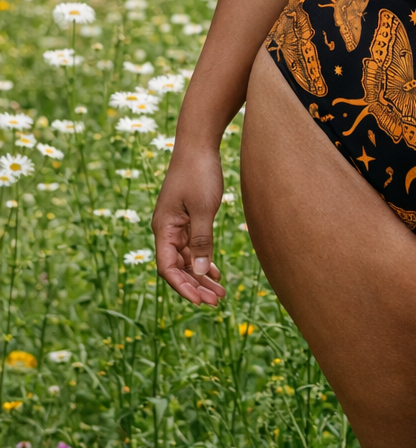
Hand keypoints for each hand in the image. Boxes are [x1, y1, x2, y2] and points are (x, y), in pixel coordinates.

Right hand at [152, 144, 227, 305]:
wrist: (199, 144)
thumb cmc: (199, 173)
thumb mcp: (203, 209)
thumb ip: (201, 241)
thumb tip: (200, 272)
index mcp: (164, 229)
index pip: (168, 268)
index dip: (182, 287)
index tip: (200, 301)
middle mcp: (166, 230)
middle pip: (177, 267)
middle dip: (195, 286)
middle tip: (216, 302)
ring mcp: (177, 224)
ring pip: (187, 259)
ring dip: (201, 276)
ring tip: (220, 294)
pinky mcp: (188, 218)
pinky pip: (193, 246)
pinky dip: (204, 260)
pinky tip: (216, 273)